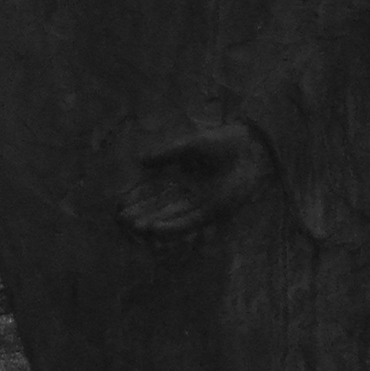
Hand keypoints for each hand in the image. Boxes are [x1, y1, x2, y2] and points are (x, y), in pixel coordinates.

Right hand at [116, 123, 270, 239]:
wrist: (250, 147)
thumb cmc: (223, 142)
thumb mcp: (190, 145)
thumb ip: (167, 153)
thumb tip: (140, 160)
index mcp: (181, 177)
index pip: (153, 192)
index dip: (136, 199)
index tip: (119, 205)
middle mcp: (188, 194)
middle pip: (159, 208)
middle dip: (141, 214)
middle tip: (121, 220)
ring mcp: (200, 204)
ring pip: (171, 218)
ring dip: (153, 223)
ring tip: (135, 226)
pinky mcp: (213, 212)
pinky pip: (189, 222)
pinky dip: (172, 226)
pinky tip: (156, 228)